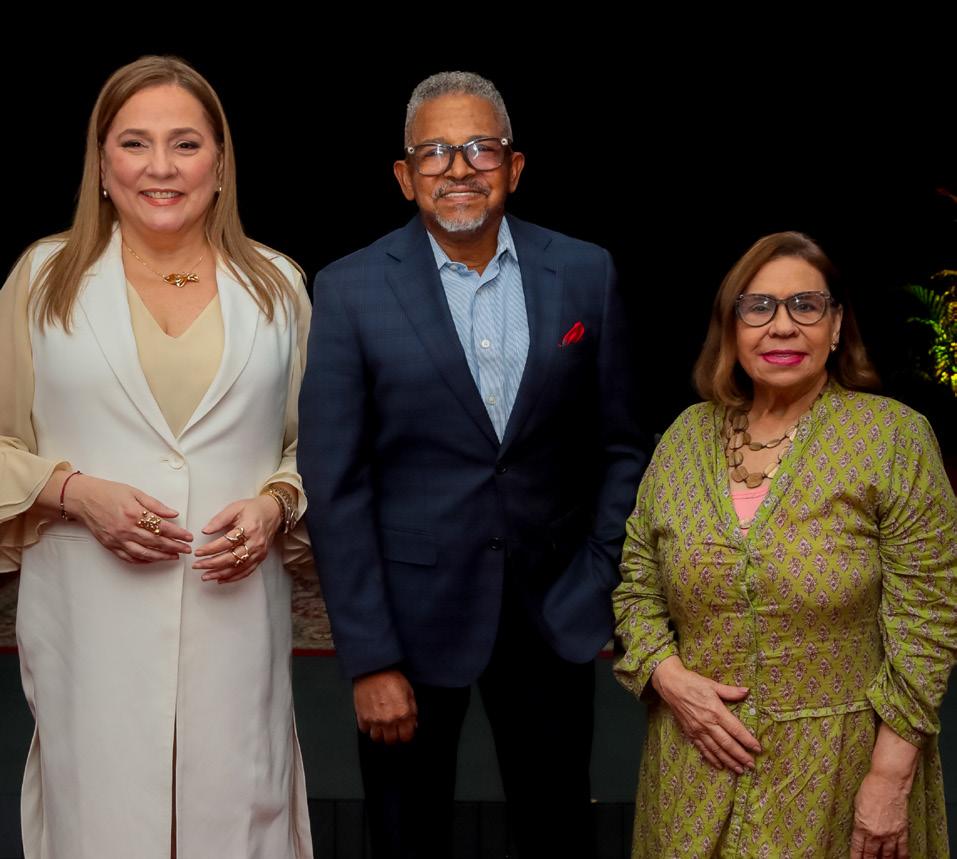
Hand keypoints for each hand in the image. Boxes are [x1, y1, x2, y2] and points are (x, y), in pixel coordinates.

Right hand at [67, 474, 192, 563]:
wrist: (83, 498)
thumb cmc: (109, 492)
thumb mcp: (135, 492)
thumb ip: (155, 505)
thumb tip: (174, 513)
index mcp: (134, 513)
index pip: (162, 527)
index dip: (178, 533)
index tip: (188, 537)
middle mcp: (126, 529)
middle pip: (155, 542)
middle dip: (174, 547)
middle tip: (187, 550)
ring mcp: (117, 539)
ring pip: (143, 553)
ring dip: (161, 557)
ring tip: (174, 557)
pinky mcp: (110, 545)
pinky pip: (128, 557)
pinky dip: (142, 560)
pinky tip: (153, 559)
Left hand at [192, 495, 281, 583]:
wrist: (273, 512)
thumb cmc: (254, 509)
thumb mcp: (235, 508)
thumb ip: (219, 519)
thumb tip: (205, 531)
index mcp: (249, 527)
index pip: (226, 542)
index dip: (210, 549)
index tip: (198, 552)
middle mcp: (255, 542)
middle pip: (232, 558)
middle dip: (212, 564)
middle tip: (197, 565)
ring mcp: (259, 552)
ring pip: (238, 567)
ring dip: (220, 574)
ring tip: (206, 576)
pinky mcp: (261, 557)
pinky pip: (247, 571)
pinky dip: (233, 577)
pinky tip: (221, 579)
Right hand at [353, 669, 417, 743]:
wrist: (373, 669)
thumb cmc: (391, 677)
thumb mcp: (409, 692)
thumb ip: (412, 710)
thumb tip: (413, 723)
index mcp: (402, 714)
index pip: (406, 737)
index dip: (406, 734)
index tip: (405, 731)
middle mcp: (388, 720)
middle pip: (391, 741)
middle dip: (394, 736)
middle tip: (394, 729)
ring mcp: (374, 720)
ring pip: (377, 738)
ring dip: (380, 733)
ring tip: (382, 725)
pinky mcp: (362, 717)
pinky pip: (364, 730)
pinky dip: (368, 727)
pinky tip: (372, 719)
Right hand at [652, 655, 761, 772]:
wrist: (670, 685)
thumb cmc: (692, 682)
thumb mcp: (712, 684)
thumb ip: (730, 691)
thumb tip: (747, 691)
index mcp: (715, 710)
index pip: (735, 729)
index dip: (747, 740)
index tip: (758, 749)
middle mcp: (707, 723)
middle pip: (727, 743)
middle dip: (741, 756)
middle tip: (752, 765)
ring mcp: (698, 730)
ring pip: (716, 750)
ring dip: (729, 761)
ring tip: (740, 770)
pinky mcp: (690, 733)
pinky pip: (703, 749)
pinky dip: (712, 759)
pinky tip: (720, 766)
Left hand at [850, 771, 909, 857]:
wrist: (888, 782)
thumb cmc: (871, 788)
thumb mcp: (857, 805)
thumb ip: (859, 821)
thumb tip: (860, 830)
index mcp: (861, 826)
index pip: (858, 848)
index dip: (856, 857)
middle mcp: (876, 833)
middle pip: (872, 855)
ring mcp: (890, 834)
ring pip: (887, 856)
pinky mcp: (901, 831)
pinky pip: (902, 850)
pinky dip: (901, 858)